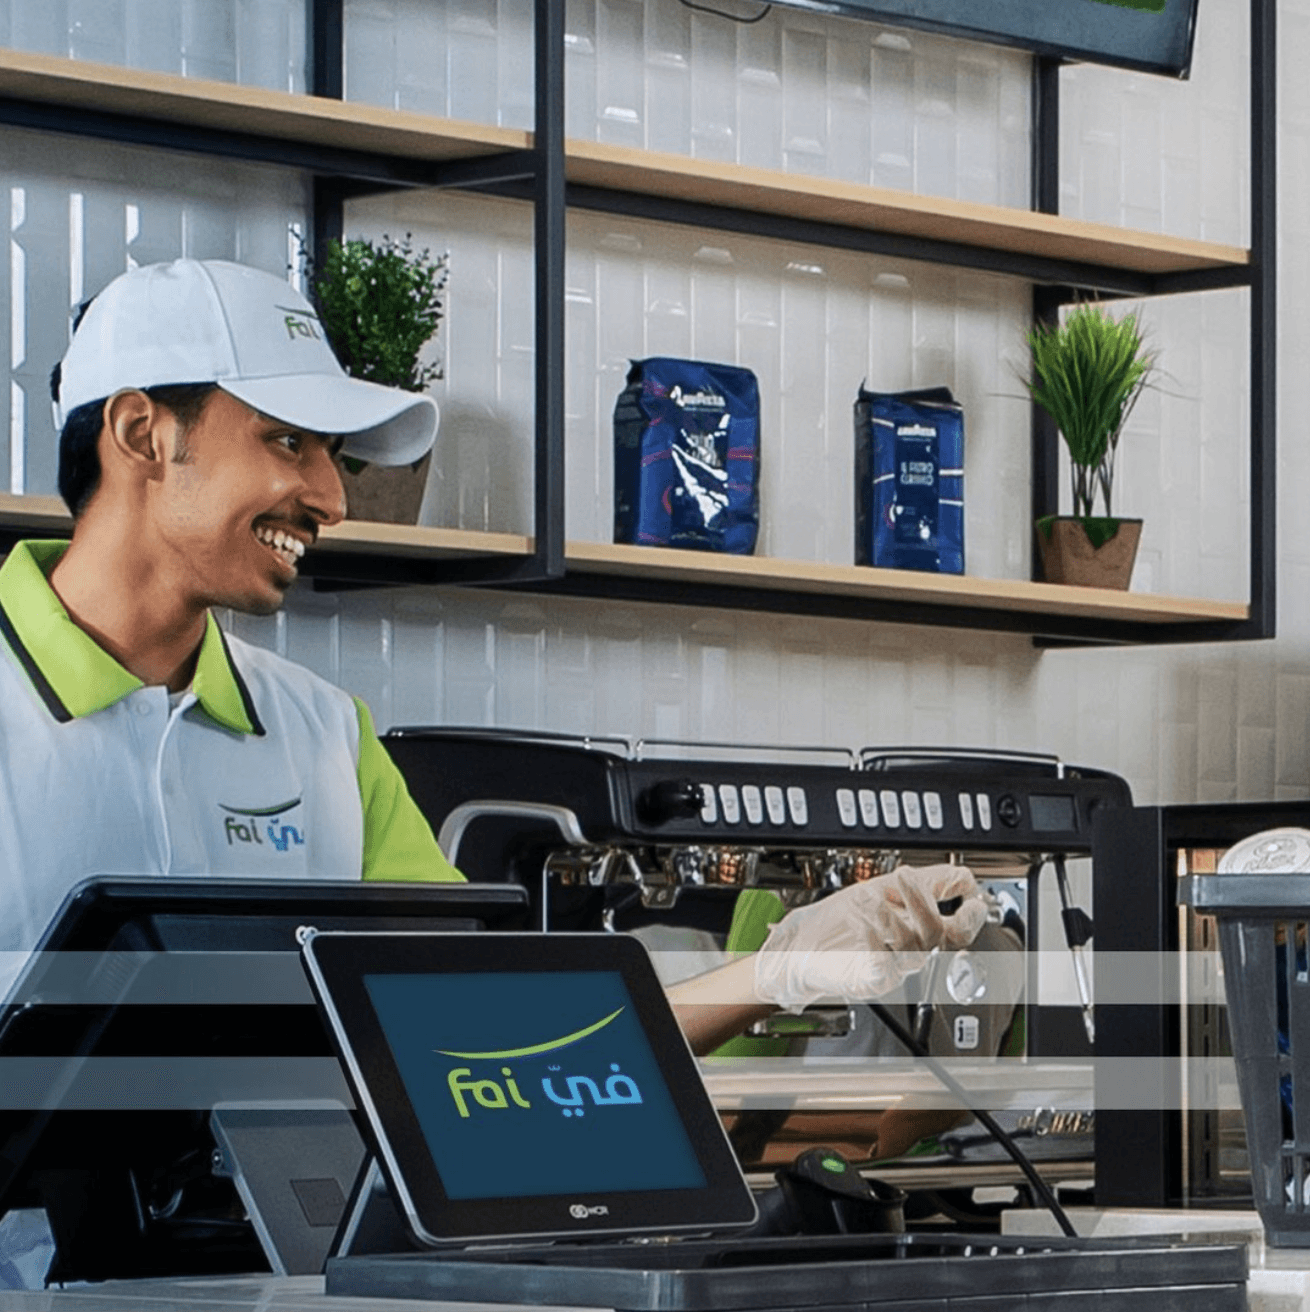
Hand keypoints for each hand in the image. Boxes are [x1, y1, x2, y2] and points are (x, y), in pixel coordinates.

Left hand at [753, 864, 987, 1011]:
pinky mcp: (872, 980)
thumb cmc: (841, 920)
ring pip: (912, 947)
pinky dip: (876, 942)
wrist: (803, 945)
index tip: (969, 896)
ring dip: (889, 914)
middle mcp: (910, 951)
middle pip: (941, 938)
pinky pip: (884, 967)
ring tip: (868, 896)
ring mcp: (893, 967)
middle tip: (905, 876)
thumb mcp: (886, 890)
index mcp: (919, 931)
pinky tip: (862, 924)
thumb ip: (926, 882)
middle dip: (926, 904)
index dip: (972, 914)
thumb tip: (964, 875)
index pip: (960, 929)